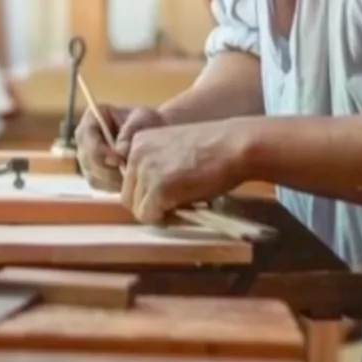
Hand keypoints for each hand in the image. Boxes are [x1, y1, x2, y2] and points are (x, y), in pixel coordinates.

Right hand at [74, 105, 167, 190]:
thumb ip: (130, 131)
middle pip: (85, 158)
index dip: (97, 150)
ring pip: (91, 174)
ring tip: (130, 179)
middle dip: (105, 169)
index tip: (118, 159)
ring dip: (110, 180)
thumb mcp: (142, 118)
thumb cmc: (148, 122)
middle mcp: (85, 139)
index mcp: (92, 118)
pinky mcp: (96, 174)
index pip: (84, 135)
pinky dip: (112, 186)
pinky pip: (99, 185)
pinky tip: (128, 184)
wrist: (155, 135)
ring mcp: (88, 158)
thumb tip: (120, 152)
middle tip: (126, 174)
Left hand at [121, 119, 249, 224]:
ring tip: (181, 208)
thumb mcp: (174, 151)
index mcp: (138, 141)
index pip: (129, 179)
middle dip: (148, 206)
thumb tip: (150, 197)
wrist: (234, 145)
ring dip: (157, 213)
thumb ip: (156, 167)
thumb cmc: (214, 148)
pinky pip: (150, 216)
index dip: (146, 193)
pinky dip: (164, 220)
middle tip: (173, 207)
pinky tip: (183, 212)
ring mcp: (145, 171)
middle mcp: (135, 154)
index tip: (166, 195)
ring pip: (138, 209)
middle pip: (128, 196)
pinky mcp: (158, 188)